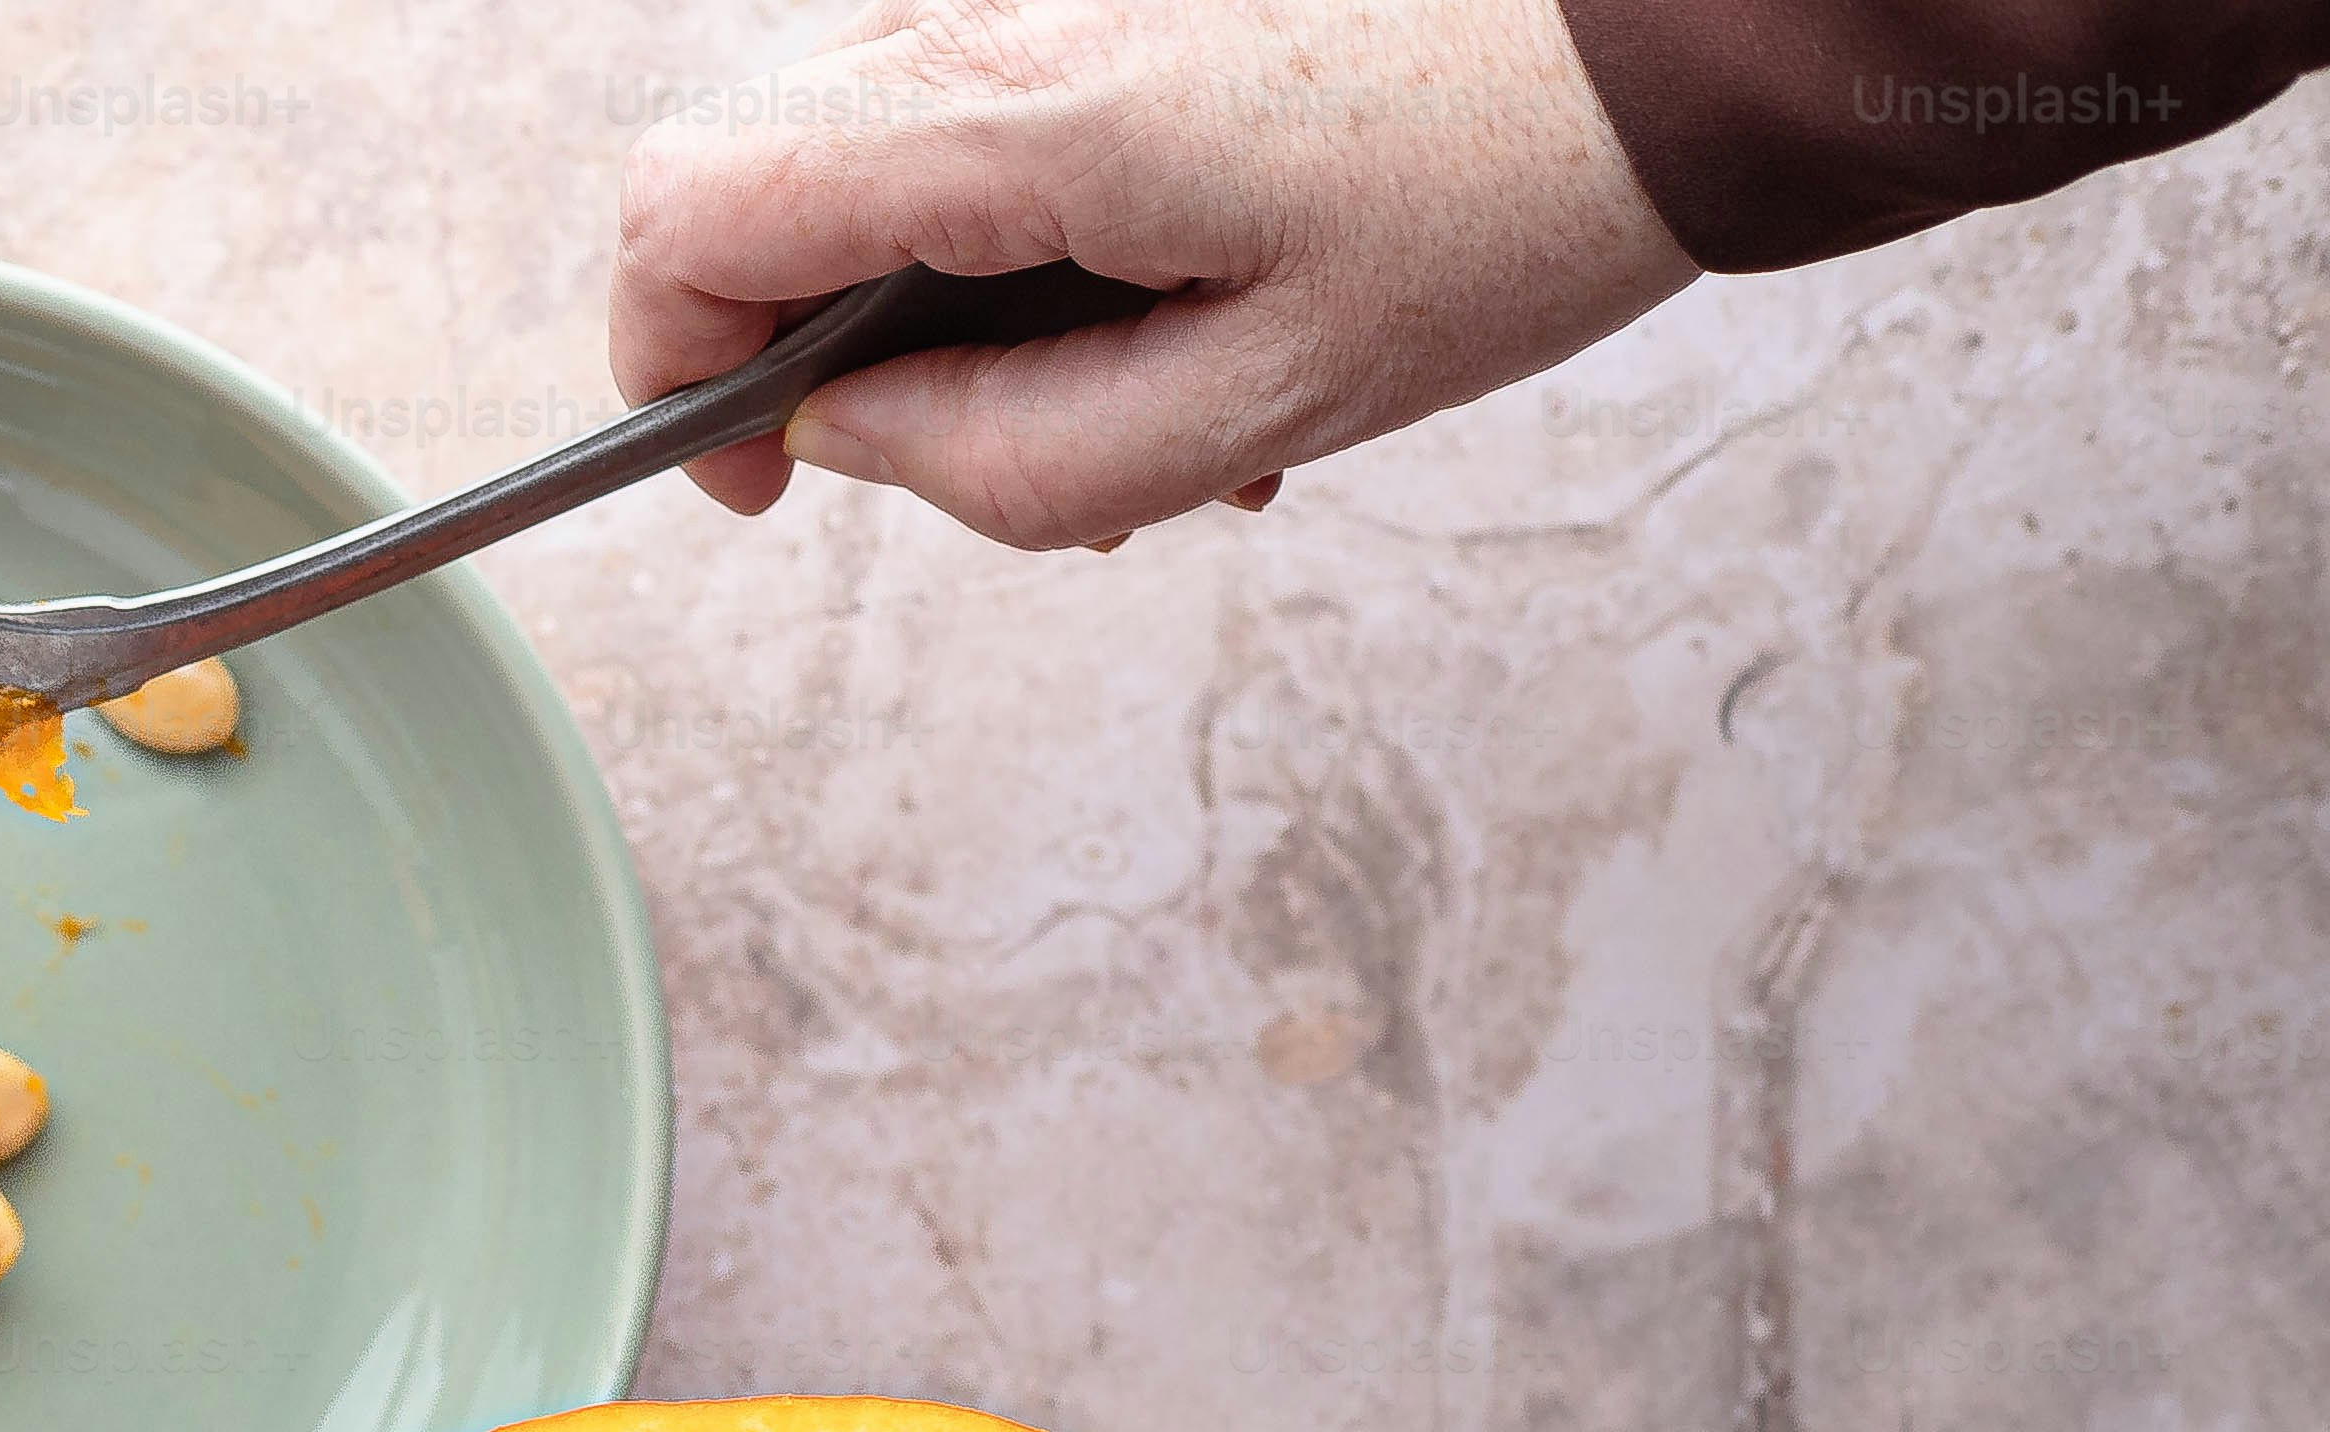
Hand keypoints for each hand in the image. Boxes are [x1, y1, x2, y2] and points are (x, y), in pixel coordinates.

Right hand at [612, 0, 1696, 547]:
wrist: (1678, 35)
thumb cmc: (1506, 201)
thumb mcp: (1261, 400)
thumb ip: (1010, 463)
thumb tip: (845, 439)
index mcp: (1020, 120)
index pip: (688, 212)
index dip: (669, 364)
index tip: (759, 472)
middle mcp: (999, 22)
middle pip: (742, 178)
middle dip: (813, 346)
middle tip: (976, 447)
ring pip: (857, 162)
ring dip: (938, 307)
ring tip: (1131, 388)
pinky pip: (972, 125)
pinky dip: (1020, 241)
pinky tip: (1170, 300)